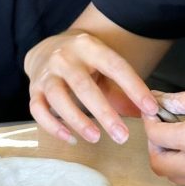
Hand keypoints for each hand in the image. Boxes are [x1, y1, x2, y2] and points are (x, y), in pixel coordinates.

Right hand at [26, 30, 158, 145]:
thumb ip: (123, 88)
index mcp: (88, 46)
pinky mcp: (34, 89)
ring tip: (96, 138)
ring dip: (77, 119)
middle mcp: (64, 57)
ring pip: (58, 97)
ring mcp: (46, 73)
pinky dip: (53, 126)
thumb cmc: (85, 63)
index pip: (114, 65)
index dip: (134, 87)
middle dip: (104, 112)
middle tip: (123, 136)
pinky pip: (38, 109)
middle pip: (83, 84)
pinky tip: (71, 138)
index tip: (150, 109)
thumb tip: (148, 114)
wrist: (49, 48)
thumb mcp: (105, 65)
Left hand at [143, 80, 184, 185]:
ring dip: (168, 160)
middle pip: (159, 165)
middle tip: (161, 127)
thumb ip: (180, 101)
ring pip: (176, 178)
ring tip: (177, 138)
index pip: (156, 136)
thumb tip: (158, 100)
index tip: (154, 111)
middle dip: (154, 145)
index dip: (150, 121)